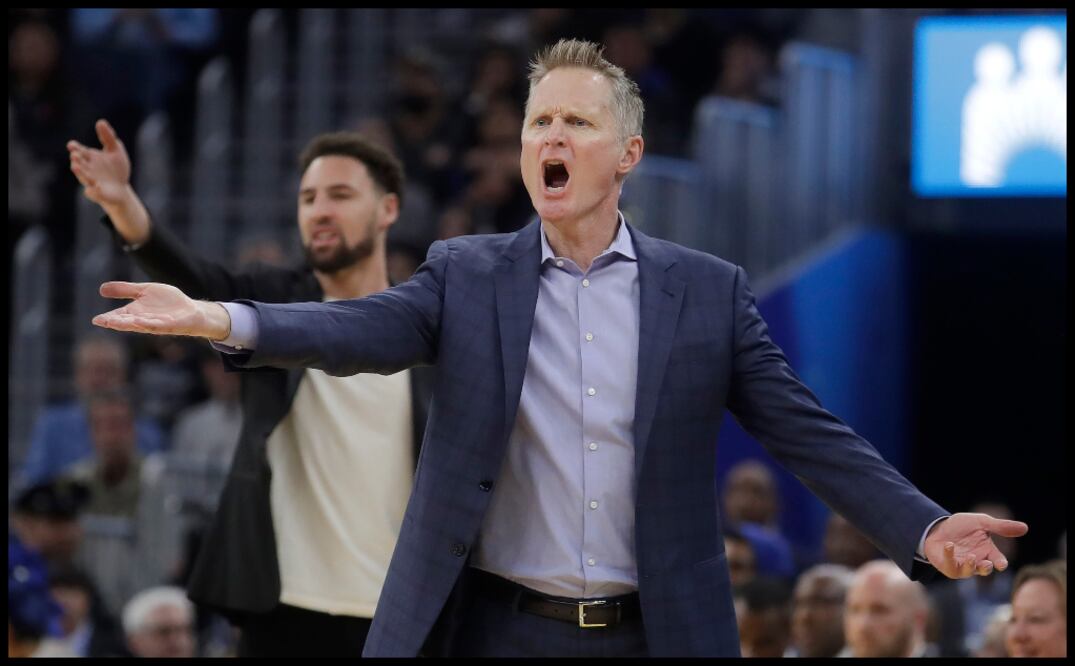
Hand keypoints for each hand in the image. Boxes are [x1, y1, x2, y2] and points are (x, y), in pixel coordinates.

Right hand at [68, 119, 132, 207]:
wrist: (121, 189)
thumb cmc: (116, 169)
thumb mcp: (115, 150)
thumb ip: (108, 137)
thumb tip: (100, 121)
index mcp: (90, 158)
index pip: (80, 151)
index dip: (75, 148)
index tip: (72, 145)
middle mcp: (87, 169)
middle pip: (79, 163)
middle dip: (76, 159)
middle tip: (74, 155)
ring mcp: (92, 182)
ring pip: (84, 177)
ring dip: (80, 172)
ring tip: (75, 166)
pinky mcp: (99, 194)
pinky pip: (94, 192)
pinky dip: (94, 190)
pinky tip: (95, 187)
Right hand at [92, 281, 231, 340]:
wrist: (191, 309)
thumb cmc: (168, 302)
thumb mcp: (145, 291)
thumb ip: (126, 289)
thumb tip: (101, 289)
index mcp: (135, 313)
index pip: (118, 316)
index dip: (108, 319)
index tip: (96, 320)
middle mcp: (143, 320)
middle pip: (127, 323)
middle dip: (116, 323)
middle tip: (103, 322)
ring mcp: (157, 324)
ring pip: (141, 325)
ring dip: (129, 324)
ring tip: (116, 323)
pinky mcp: (171, 325)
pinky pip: (159, 326)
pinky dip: (150, 324)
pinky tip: (141, 322)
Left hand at [923, 512, 1027, 577]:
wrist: (937, 527)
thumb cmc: (961, 526)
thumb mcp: (982, 522)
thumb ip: (1001, 527)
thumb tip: (1026, 528)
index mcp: (988, 551)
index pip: (998, 560)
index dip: (1000, 563)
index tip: (1000, 563)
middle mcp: (977, 560)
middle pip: (984, 569)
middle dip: (986, 568)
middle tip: (986, 564)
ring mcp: (962, 566)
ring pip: (969, 571)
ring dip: (970, 566)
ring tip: (971, 557)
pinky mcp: (949, 566)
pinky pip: (950, 565)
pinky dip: (949, 555)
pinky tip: (948, 545)